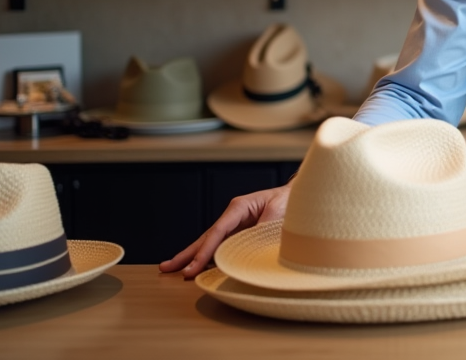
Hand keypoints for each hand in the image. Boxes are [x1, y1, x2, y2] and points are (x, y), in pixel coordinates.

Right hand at [158, 184, 290, 279]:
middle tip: (167, 268)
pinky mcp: (240, 233)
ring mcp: (235, 224)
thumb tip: (246, 250)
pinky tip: (198, 267)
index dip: (204, 252)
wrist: (298, 196)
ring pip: (210, 243)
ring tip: (175, 269)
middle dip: (187, 254)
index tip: (193, 267)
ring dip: (194, 257)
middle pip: (206, 237)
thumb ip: (260, 231)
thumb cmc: (289, 201)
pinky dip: (209, 258)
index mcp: (239, 208)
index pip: (217, 232)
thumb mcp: (277, 214)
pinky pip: (222, 247)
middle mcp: (233, 216)